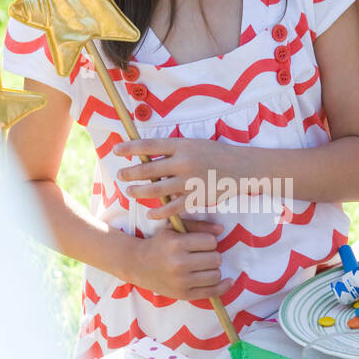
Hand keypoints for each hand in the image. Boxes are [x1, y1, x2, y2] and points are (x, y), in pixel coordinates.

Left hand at [114, 138, 239, 219]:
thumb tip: (150, 156)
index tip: (116, 150)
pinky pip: (173, 207)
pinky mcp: (196, 197)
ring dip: (140, 191)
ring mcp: (189, 181)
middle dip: (131, 172)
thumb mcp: (195, 144)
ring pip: (157, 188)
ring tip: (130, 192)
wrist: (241, 168)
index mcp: (182, 145)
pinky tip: (150, 214)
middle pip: (149, 168)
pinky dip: (159, 212)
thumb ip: (174, 150)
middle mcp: (183, 162)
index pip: (150, 145)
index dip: (131, 148)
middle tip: (120, 175)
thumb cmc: (217, 154)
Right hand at [126, 219, 230, 299]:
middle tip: (201, 255)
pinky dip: (223, 286)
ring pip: (216, 275)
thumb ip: (198, 226)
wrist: (137, 265)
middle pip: (216, 258)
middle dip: (212, 255)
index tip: (201, 243)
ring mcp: (181, 281)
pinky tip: (228, 281)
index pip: (211, 242)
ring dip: (213, 269)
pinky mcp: (183, 294)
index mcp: (176, 244)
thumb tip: (221, 231)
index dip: (209, 241)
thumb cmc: (159, 244)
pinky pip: (212, 292)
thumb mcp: (174, 229)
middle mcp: (179, 263)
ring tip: (203, 266)